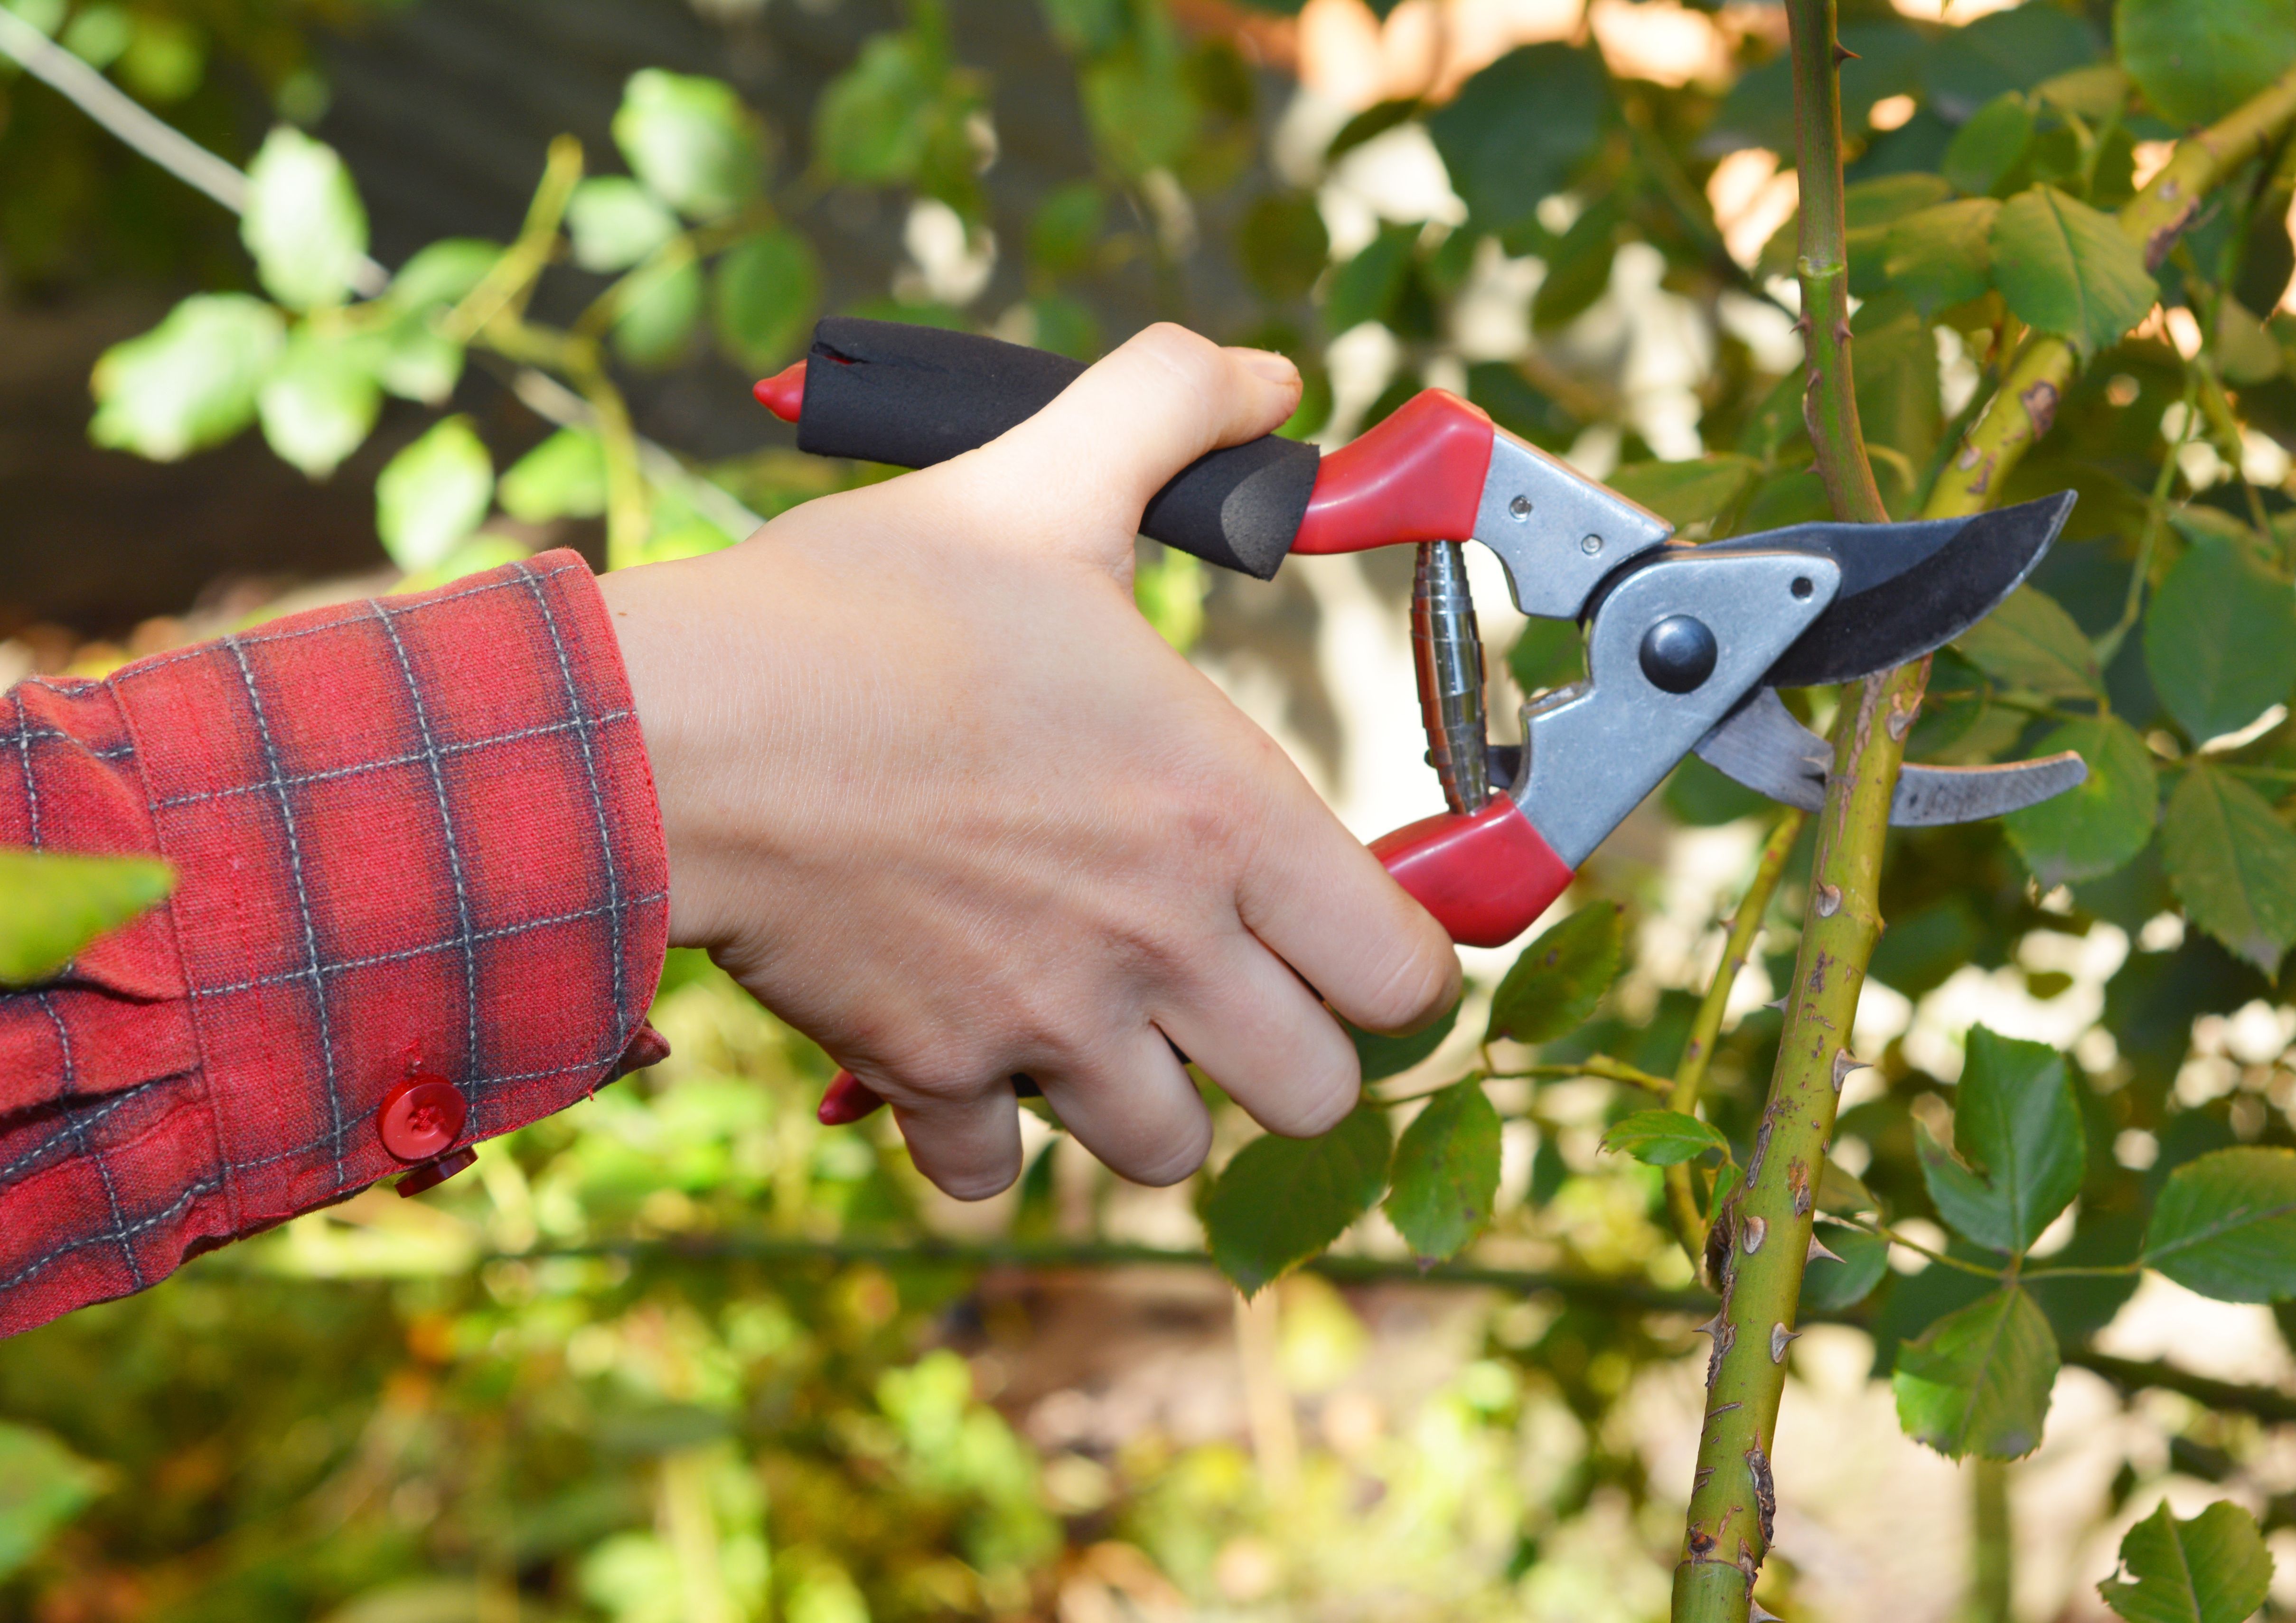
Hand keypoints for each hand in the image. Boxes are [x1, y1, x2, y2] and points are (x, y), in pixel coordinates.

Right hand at [597, 324, 1460, 1198]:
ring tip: (1097, 1017)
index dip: (1396, 964)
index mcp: (1224, 816)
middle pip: (1317, 1095)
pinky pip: (998, 1174)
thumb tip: (1267, 377)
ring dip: (1147, 1101)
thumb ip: (1169, 411)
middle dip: (1282, 1051)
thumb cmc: (868, 613)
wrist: (687, 729)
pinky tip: (965, 1049)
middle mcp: (1163, 945)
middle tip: (1222, 983)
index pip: (1409, 978)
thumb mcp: (1037, 481)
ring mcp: (1049, 1025)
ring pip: (1170, 1152)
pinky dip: (987, 1135)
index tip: (1344, 931)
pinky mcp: (935, 1074)